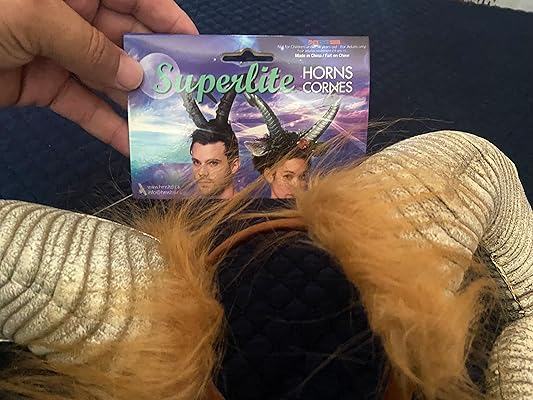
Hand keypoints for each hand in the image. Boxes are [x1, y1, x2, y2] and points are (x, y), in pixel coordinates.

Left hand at [0, 0, 197, 154]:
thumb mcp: (35, 16)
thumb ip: (90, 47)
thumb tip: (134, 78)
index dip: (165, 16)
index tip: (193, 44)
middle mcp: (69, 15)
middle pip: (125, 40)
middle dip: (156, 67)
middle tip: (186, 94)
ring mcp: (57, 52)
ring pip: (108, 79)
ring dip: (137, 103)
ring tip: (168, 125)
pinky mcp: (44, 86)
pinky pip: (83, 107)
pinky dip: (106, 126)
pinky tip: (131, 145)